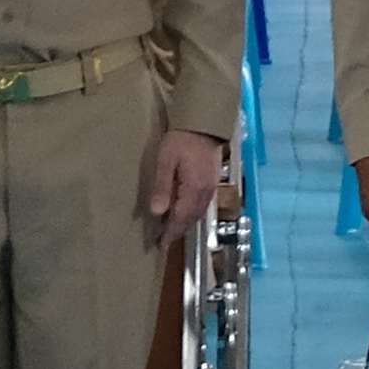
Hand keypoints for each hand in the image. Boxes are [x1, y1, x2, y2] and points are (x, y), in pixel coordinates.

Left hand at [142, 129, 225, 247]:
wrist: (204, 124)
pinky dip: (192, 214)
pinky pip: (202, 206)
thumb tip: (157, 212)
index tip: (160, 244)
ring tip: (172, 230)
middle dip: (178, 231)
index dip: (170, 232)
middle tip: (164, 241)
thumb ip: (162, 187)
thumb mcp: (166, 160)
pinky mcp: (212, 182)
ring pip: (198, 214)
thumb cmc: (182, 140)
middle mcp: (205, 193)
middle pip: (191, 219)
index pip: (180, 218)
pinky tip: (185, 213)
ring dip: (185, 224)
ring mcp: (211, 188)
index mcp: (193, 190)